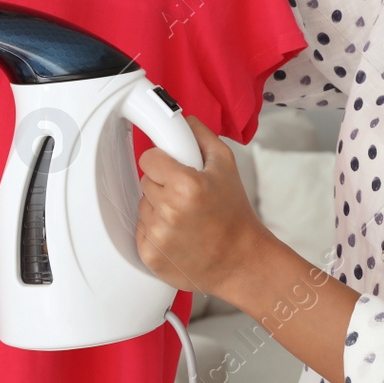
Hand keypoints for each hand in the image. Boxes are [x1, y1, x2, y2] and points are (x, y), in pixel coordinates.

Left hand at [135, 113, 272, 301]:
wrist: (242, 260)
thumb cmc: (236, 216)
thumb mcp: (227, 167)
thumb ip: (202, 138)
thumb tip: (185, 121)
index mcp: (186, 185)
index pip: (148, 159)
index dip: (162, 162)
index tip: (172, 169)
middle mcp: (169, 211)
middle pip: (145, 183)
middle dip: (163, 186)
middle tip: (186, 196)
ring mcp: (158, 236)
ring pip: (142, 207)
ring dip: (158, 209)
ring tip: (185, 217)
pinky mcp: (151, 256)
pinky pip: (141, 232)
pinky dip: (155, 233)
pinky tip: (178, 234)